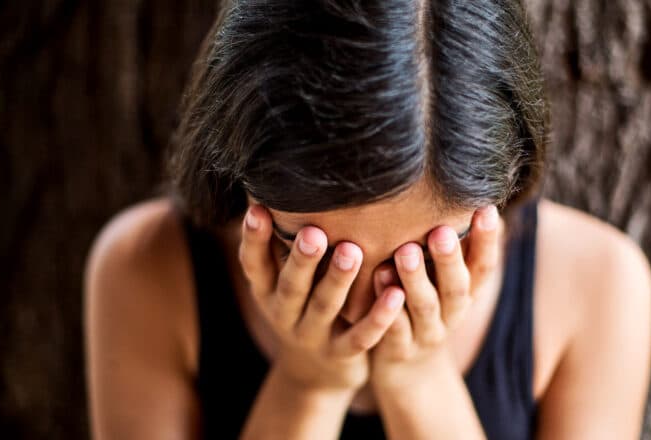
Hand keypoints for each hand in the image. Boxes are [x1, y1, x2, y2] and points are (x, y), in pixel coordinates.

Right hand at [238, 204, 405, 391]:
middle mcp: (284, 314)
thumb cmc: (302, 305)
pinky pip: (360, 337)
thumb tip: (270, 185)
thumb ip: (282, 244)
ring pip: (325, 307)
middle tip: (313, 232)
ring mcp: (312, 337)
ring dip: (338, 280)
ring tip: (352, 251)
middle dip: (301, 260)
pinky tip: (396, 293)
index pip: (254, 264)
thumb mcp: (282, 281)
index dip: (254, 239)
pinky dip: (377, 317)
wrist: (314, 373)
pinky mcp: (342, 355)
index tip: (259, 209)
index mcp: (267, 291)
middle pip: (291, 287)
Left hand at [369, 206, 502, 388]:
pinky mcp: (397, 352)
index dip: (487, 241)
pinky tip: (376, 278)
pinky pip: (393, 330)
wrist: (409, 373)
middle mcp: (451, 315)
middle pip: (456, 287)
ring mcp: (425, 335)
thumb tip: (469, 195)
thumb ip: (453, 249)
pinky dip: (387, 308)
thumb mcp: (446, 284)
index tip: (486, 209)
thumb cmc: (425, 309)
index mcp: (465, 294)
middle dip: (449, 259)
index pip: (483, 267)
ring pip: (424, 307)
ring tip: (405, 251)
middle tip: (441, 231)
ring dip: (416, 279)